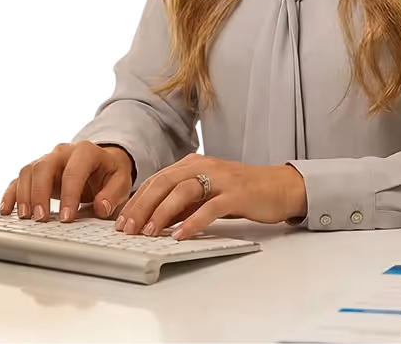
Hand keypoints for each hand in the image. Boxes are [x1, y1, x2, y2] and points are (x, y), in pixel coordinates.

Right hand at [0, 141, 134, 222]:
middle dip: (40, 194)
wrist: (102, 163)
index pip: (73, 172)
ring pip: (28, 171)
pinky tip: (7, 209)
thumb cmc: (109, 172)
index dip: (69, 195)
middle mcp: (63, 152)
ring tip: (26, 217)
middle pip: (44, 167)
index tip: (67, 217)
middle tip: (41, 218)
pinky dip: (11, 194)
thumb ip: (112, 193)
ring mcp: (47, 160)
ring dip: (25, 195)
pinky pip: (19, 179)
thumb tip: (101, 207)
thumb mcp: (120, 181)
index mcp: (86, 152)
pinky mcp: (36, 171)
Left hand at [114, 153, 306, 239]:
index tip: (121, 222)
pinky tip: (181, 235)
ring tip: (149, 233)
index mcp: (193, 164)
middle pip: (164, 183)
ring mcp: (221, 179)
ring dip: (163, 213)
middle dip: (142, 207)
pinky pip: (210, 207)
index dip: (136, 201)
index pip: (157, 180)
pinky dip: (193, 221)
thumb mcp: (207, 194)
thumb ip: (183, 203)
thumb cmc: (242, 192)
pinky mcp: (236, 194)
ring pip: (183, 191)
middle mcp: (204, 167)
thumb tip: (152, 219)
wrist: (280, 187)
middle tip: (128, 229)